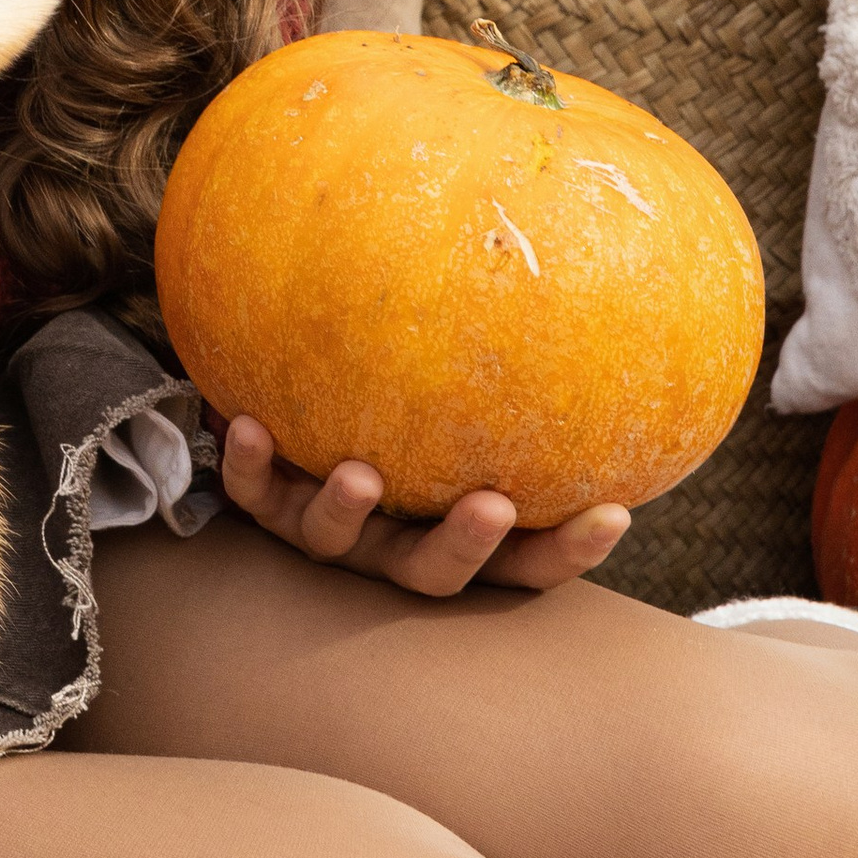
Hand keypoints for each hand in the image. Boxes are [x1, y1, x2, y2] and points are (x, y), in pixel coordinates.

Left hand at [213, 414, 628, 597]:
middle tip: (494, 505)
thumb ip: (502, 377)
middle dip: (465, 545)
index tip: (615, 513)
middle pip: (435, 573)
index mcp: (451, 535)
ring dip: (347, 511)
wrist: (284, 429)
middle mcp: (393, 545)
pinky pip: (252, 493)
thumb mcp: (455, 406)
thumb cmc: (400, 412)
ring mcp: (330, 532)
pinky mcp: (267, 506)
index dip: (570, 549)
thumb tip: (574, 285)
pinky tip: (243, 422)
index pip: (525, 561)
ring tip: (359, 477)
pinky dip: (248, 463)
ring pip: (337, 542)